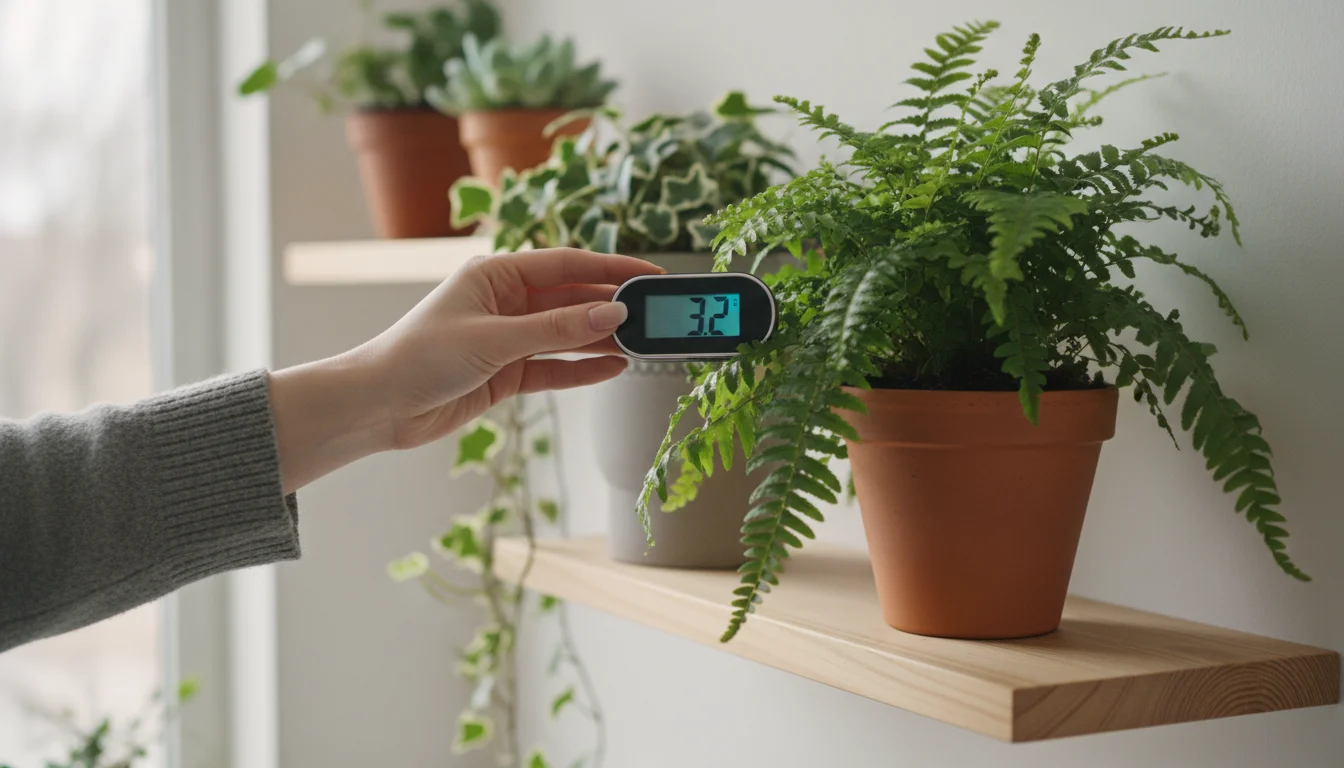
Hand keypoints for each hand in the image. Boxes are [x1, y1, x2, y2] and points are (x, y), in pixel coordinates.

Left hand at [267, 248, 663, 492]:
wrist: (378, 406)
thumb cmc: (419, 357)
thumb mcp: (494, 340)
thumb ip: (556, 329)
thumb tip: (610, 313)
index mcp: (497, 274)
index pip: (568, 264)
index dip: (612, 269)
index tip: (651, 276)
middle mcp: (506, 301)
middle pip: (573, 300)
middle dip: (613, 308)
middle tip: (656, 317)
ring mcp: (508, 338)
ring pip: (568, 334)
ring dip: (603, 340)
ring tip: (645, 344)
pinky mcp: (506, 372)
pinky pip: (555, 366)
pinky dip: (583, 368)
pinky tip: (614, 368)